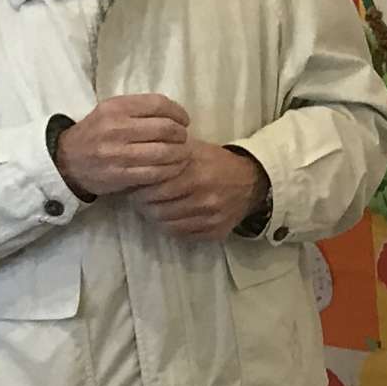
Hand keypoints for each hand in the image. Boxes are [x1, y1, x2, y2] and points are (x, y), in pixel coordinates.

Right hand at [56, 93, 191, 196]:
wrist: (67, 160)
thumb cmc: (96, 133)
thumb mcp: (110, 111)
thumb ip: (138, 109)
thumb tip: (174, 113)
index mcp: (116, 107)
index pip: (158, 104)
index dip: (178, 112)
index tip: (184, 120)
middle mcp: (116, 127)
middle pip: (166, 128)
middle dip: (182, 134)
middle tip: (184, 139)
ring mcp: (118, 153)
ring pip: (165, 152)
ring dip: (181, 154)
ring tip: (183, 155)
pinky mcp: (121, 175)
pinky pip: (156, 173)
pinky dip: (171, 171)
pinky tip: (174, 169)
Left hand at [136, 141, 263, 240]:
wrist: (251, 181)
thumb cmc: (217, 162)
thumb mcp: (194, 149)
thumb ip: (169, 154)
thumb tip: (138, 161)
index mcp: (194, 175)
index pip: (153, 190)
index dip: (139, 190)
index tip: (134, 188)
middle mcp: (203, 198)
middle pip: (157, 211)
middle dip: (143, 206)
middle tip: (140, 200)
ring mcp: (210, 218)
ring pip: (168, 226)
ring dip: (156, 218)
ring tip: (154, 208)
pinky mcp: (216, 232)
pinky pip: (184, 236)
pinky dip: (173, 228)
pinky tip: (172, 217)